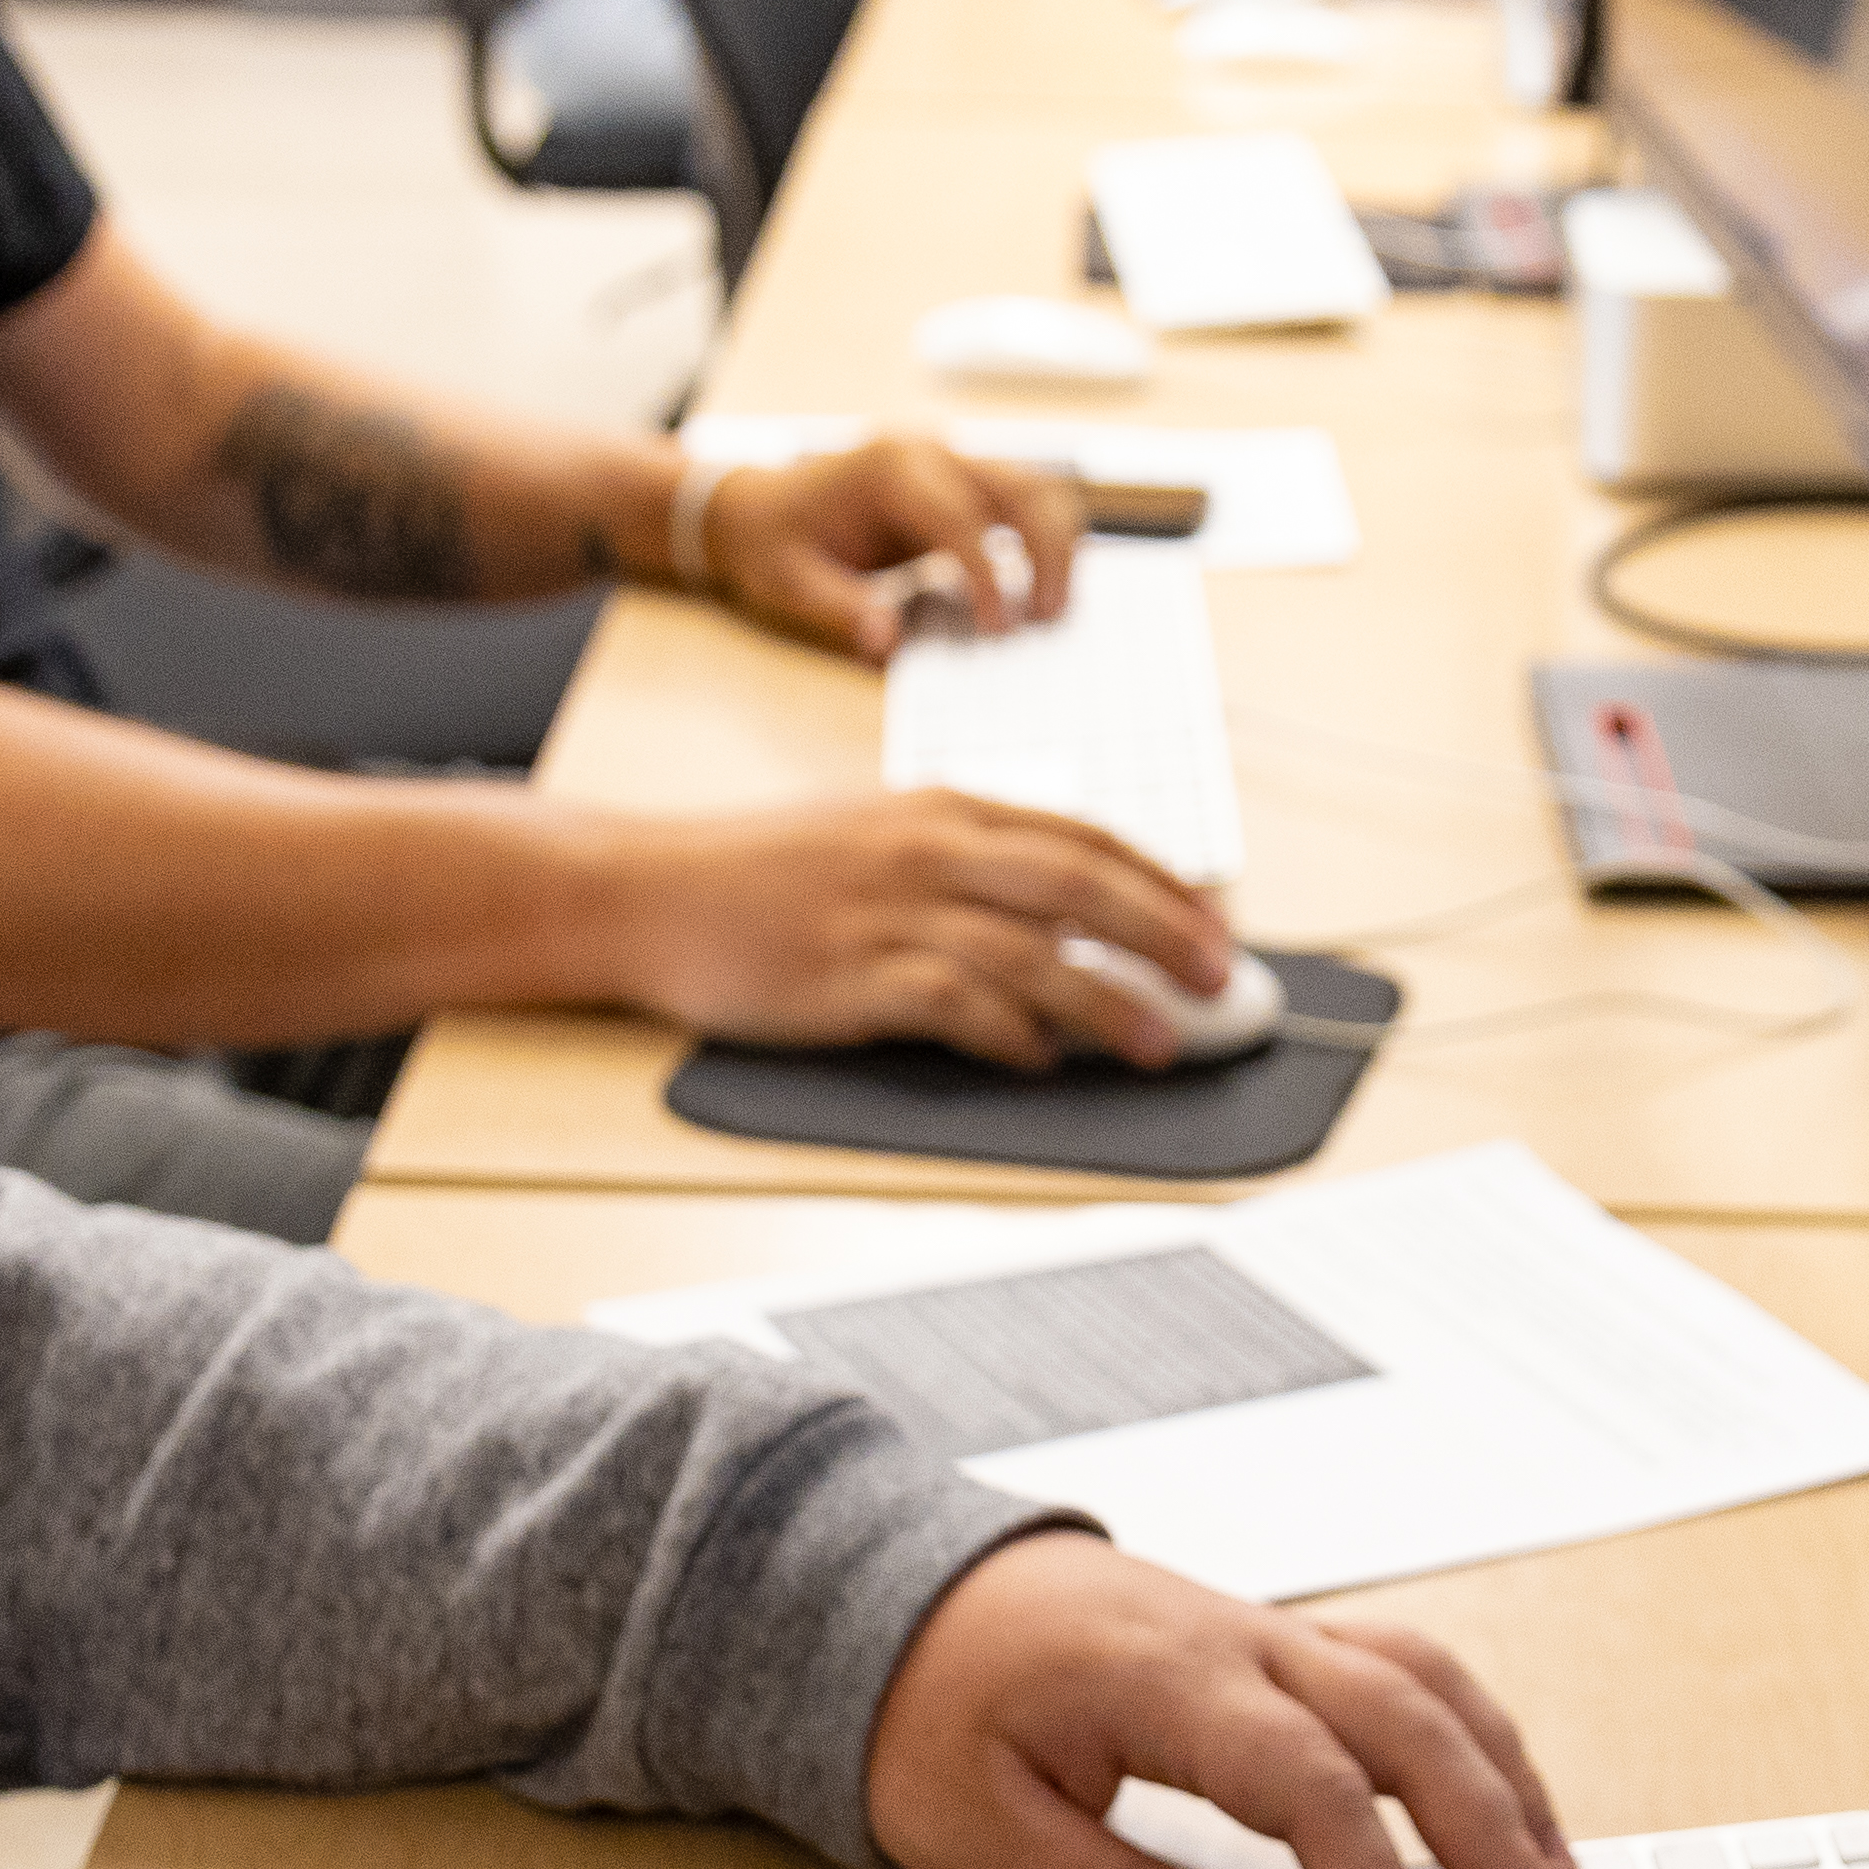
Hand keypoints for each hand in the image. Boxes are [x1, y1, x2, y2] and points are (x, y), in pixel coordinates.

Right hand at [593, 795, 1233, 1065]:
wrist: (649, 889)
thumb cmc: (760, 871)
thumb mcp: (875, 835)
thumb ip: (965, 862)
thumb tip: (1059, 916)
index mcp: (943, 808)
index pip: (1083, 837)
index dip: (1161, 883)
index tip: (1214, 924)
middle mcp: (928, 852)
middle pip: (1080, 886)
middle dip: (1164, 934)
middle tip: (1220, 980)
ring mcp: (889, 913)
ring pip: (1032, 954)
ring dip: (1106, 1003)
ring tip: (1158, 1043)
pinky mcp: (850, 975)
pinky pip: (954, 1005)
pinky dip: (1009, 1035)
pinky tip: (1040, 1060)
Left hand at [690, 430, 1100, 653]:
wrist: (759, 504)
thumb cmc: (774, 540)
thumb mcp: (791, 581)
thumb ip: (841, 608)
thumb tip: (888, 641)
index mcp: (888, 469)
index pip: (961, 518)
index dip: (988, 577)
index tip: (1000, 629)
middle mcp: (930, 451)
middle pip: (1020, 488)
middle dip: (1047, 554)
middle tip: (1049, 619)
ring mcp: (951, 458)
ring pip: (1035, 486)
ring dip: (1058, 544)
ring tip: (1053, 607)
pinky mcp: (962, 479)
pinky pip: (1021, 498)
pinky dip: (1043, 536)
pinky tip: (1040, 585)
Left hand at [863, 1532, 1581, 1868]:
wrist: (904, 1593)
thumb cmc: (930, 1704)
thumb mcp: (970, 1827)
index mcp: (1169, 1683)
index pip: (1316, 1790)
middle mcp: (1243, 1644)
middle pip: (1414, 1727)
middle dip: (1498, 1846)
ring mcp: (1270, 1633)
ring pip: (1432, 1689)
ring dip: (1509, 1789)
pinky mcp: (1278, 1645)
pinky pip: (1408, 1675)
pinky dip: (1476, 1744)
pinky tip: (1507, 1814)